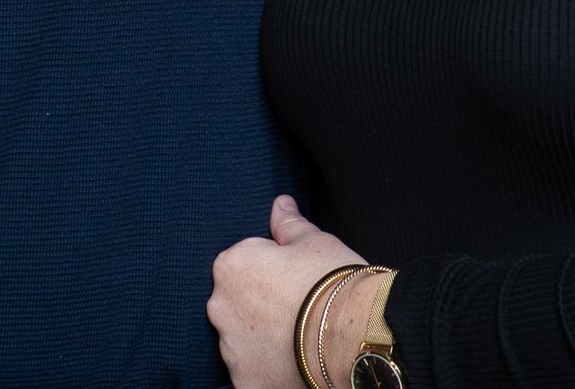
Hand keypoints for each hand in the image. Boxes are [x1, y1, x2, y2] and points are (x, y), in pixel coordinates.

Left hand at [209, 196, 364, 388]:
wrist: (354, 335)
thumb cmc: (332, 281)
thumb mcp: (314, 240)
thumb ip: (288, 223)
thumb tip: (280, 203)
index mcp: (232, 266)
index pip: (242, 264)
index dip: (270, 271)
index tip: (293, 279)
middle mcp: (220, 307)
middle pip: (236, 303)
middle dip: (259, 305)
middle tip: (298, 308)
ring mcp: (231, 349)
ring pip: (241, 340)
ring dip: (261, 339)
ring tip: (299, 338)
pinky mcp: (245, 381)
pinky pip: (251, 371)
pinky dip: (268, 368)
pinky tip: (294, 362)